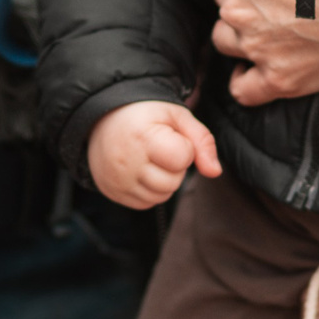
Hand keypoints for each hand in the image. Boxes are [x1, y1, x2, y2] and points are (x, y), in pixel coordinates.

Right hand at [87, 100, 221, 208]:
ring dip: (163, 180)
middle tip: (159, 148)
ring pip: (161, 196)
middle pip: (172, 182)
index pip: (182, 158)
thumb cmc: (145, 115)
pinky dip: (149, 190)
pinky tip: (141, 170)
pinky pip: (145, 203)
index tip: (169, 136)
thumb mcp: (177, 116)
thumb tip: (215, 172)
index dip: (183, 147)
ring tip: (150, 159)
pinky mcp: (111, 192)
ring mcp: (117, 180)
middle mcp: (126, 162)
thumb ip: (202, 141)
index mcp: (142, 137)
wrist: (104, 118)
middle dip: (174, 166)